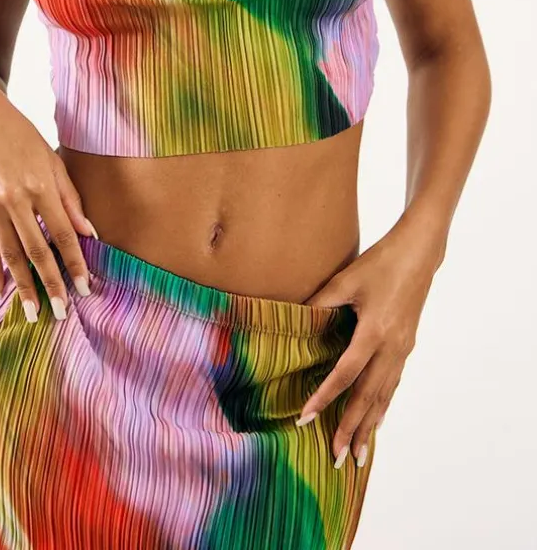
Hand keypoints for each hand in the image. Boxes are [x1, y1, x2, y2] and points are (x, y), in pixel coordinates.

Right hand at [0, 84, 98, 322]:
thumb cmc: (21, 136)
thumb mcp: (53, 160)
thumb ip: (70, 200)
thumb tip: (88, 234)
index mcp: (40, 185)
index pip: (63, 234)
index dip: (75, 263)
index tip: (85, 288)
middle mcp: (14, 198)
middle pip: (36, 251)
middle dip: (51, 284)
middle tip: (61, 312)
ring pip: (10, 254)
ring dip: (23, 285)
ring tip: (33, 311)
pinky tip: (3, 289)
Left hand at [295, 219, 439, 468]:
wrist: (418, 253)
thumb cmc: (381, 262)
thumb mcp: (346, 280)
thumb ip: (320, 304)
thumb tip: (292, 320)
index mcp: (375, 331)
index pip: (346, 374)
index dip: (325, 397)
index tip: (306, 417)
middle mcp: (392, 347)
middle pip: (369, 397)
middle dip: (351, 428)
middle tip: (338, 457)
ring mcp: (403, 349)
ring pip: (384, 396)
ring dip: (369, 425)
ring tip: (357, 453)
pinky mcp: (406, 346)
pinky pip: (392, 384)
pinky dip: (382, 406)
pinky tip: (376, 421)